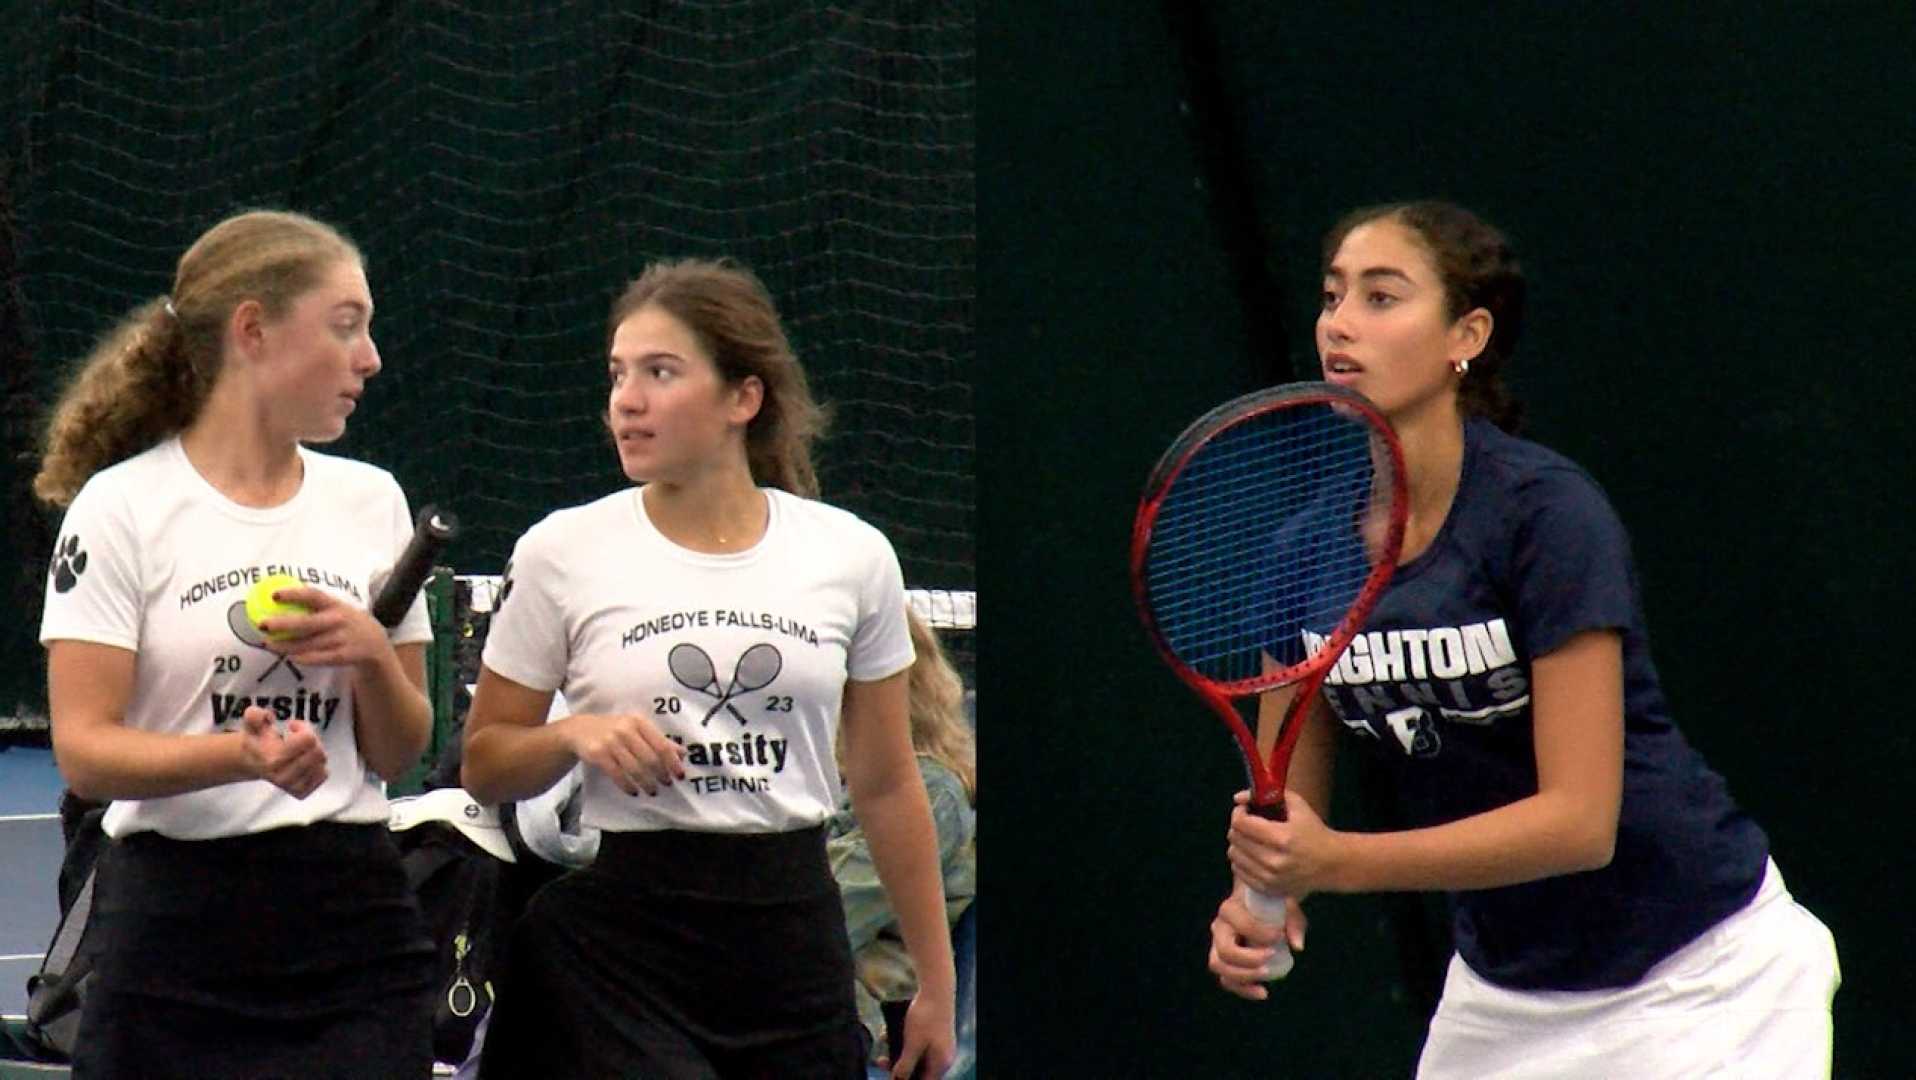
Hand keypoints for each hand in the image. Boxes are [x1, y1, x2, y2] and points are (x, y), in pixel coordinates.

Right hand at [240, 706, 328, 797]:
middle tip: (300, 738)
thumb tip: (267, 716)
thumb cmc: (258, 740)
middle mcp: (283, 776)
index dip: (303, 727)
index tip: (292, 726)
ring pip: (322, 763)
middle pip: (318, 752)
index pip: (308, 739)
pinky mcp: (300, 793)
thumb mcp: (253, 724)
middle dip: (312, 740)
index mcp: (273, 759)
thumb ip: (255, 715)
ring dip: (315, 752)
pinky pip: (323, 775)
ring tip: (301, 750)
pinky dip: (319, 766)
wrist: (254, 762)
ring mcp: (291, 786)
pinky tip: (306, 763)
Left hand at [259, 585, 392, 669]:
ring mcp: (340, 639)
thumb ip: (315, 604)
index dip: (293, 594)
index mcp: (335, 604)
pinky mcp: (341, 656)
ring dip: (285, 645)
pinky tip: (289, 656)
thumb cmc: (346, 622)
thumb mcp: (338, 607)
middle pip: (306, 623)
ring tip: (268, 643)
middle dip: (282, 624)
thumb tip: (278, 596)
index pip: (313, 595)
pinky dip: (301, 658)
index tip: (274, 595)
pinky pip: (316, 659)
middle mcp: (338, 621)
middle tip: (263, 624)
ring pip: (306, 644)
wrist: (375, 644)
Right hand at [561, 713, 685, 795]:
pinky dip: (627, 785)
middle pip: (650, 758)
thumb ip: (659, 740)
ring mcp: (610, 741)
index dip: (673, 762)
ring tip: (652, 791)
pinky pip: (617, 774)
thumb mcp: (637, 730)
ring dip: (646, 783)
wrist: (580, 729)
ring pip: (634, 768)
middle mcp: (625, 729)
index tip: (680, 775)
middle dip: (660, 774)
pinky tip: (634, 791)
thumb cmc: (615, 730)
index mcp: (639, 722)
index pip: (662, 745)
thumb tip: (683, 754)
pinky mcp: (598, 753)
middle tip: (666, 784)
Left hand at [889, 991, 955, 1078]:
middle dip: (898, 1065)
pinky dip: (902, 1038)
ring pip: (915, 1054)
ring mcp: (938, 1043)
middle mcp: (941, 1055)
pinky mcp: (932, 1031)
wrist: (936, 988)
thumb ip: (905, 1065)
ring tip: (884, 1041)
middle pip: (918, 1069)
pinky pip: (915, 1041)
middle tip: (881, 1061)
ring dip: (897, 1050)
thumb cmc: (926, 1017)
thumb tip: (898, 1079)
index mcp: (940, 1063)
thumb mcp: (912, 1045)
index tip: (892, 1076)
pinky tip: (888, 1031)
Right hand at [1208, 890, 1307, 1000]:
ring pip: (1220, 967)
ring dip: (1244, 976)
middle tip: (1271, 955)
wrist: (1261, 908)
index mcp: (1230, 909)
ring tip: (1266, 976)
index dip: (1259, 932)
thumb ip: (1294, 922)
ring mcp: (1218, 946)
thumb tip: (1297, 946)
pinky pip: (1227, 980)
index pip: (1238, 923)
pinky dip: (1243, 989)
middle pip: (1224, 950)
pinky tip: (1263, 992)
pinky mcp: (1224, 962)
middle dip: (1248, 959)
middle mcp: (1219, 928)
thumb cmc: (1273, 906)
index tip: (1280, 935)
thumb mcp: (1287, 908)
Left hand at [1227, 789, 1339, 899]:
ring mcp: (1270, 878)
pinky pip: (1239, 872)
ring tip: (1250, 839)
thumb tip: (1238, 798)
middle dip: (1238, 827)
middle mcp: (1274, 860)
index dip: (1238, 812)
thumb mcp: (1298, 806)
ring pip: (1234, 856)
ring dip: (1238, 844)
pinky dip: (1241, 861)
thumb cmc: (1314, 832)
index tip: (1244, 809)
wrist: (1332, 864)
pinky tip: (1252, 854)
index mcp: (1282, 838)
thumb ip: (1269, 794)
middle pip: (1235, 839)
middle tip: (1247, 823)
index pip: (1241, 823)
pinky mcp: (1268, 889)